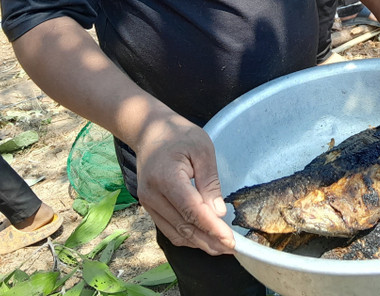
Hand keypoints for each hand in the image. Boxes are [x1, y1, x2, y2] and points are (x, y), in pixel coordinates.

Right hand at [134, 115, 234, 255]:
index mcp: (166, 177)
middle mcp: (152, 195)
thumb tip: (219, 213)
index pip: (191, 211)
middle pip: (183, 227)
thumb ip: (210, 181)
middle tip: (232, 249)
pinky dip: (187, 237)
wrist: (149, 130)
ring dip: (199, 243)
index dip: (212, 228)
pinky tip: (204, 238)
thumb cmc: (179, 135)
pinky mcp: (149, 207)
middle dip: (209, 241)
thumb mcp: (202, 149)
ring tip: (221, 248)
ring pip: (175, 233)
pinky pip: (169, 229)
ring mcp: (148, 203)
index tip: (231, 240)